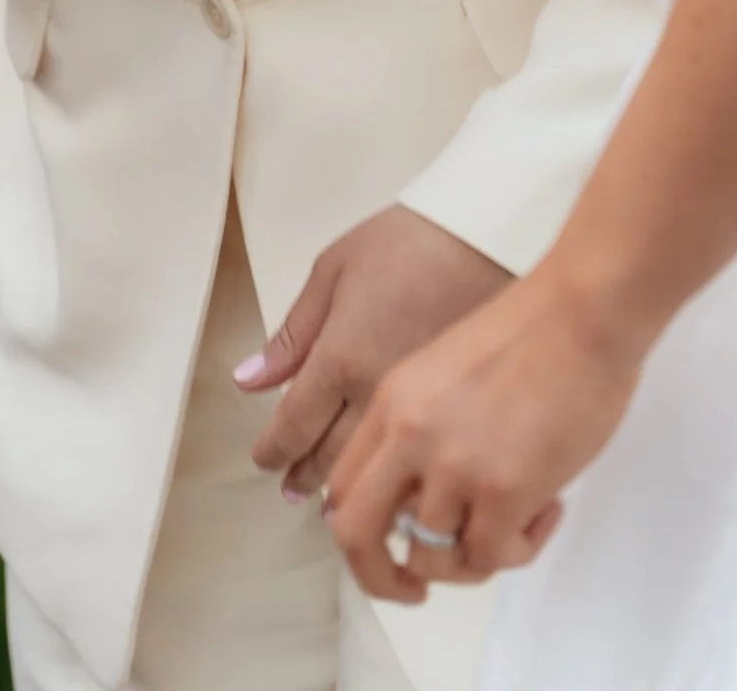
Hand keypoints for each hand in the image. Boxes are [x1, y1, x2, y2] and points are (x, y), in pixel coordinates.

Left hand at [238, 207, 508, 503]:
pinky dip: (390, 479)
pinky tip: (384, 484)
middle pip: (326, 454)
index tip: (265, 458)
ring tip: (330, 499)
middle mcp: (373, 394)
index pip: (292, 424)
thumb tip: (249, 380)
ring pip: (369, 467)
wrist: (488, 236)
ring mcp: (418, 410)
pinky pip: (410, 461)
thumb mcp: (334, 269)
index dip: (273, 449)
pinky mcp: (452, 412)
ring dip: (343, 485)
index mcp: (339, 357)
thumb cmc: (411, 241)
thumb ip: (292, 334)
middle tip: (290, 485)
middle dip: (304, 473)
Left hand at [321, 266, 641, 603]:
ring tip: (515, 525)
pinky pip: (491, 558)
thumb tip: (424, 490)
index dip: (359, 528)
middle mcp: (410, 436)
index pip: (342, 485)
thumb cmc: (533, 325)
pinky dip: (518, 550)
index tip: (388, 544)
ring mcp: (453, 466)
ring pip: (431, 559)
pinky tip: (548, 510)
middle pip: (355, 535)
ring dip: (471, 560)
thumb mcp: (445, 364)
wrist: (584, 311)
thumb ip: (421, 424)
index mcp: (393, 401)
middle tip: (414, 590)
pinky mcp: (502, 490)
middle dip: (378, 578)